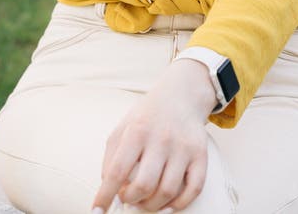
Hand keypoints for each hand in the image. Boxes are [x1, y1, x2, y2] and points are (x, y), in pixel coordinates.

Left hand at [91, 59, 216, 212]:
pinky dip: (179, 204)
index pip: (118, 170)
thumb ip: (112, 157)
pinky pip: (193, 190)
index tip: (97, 211)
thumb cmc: (147, 117)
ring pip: (167, 192)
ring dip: (152, 206)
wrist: (180, 96)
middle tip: (128, 198)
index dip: (105, 195)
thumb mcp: (123, 128)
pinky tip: (168, 204)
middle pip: (144, 185)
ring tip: (145, 201)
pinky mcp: (200, 154)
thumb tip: (108, 189)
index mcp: (137, 130)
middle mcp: (161, 138)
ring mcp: (183, 147)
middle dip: (131, 200)